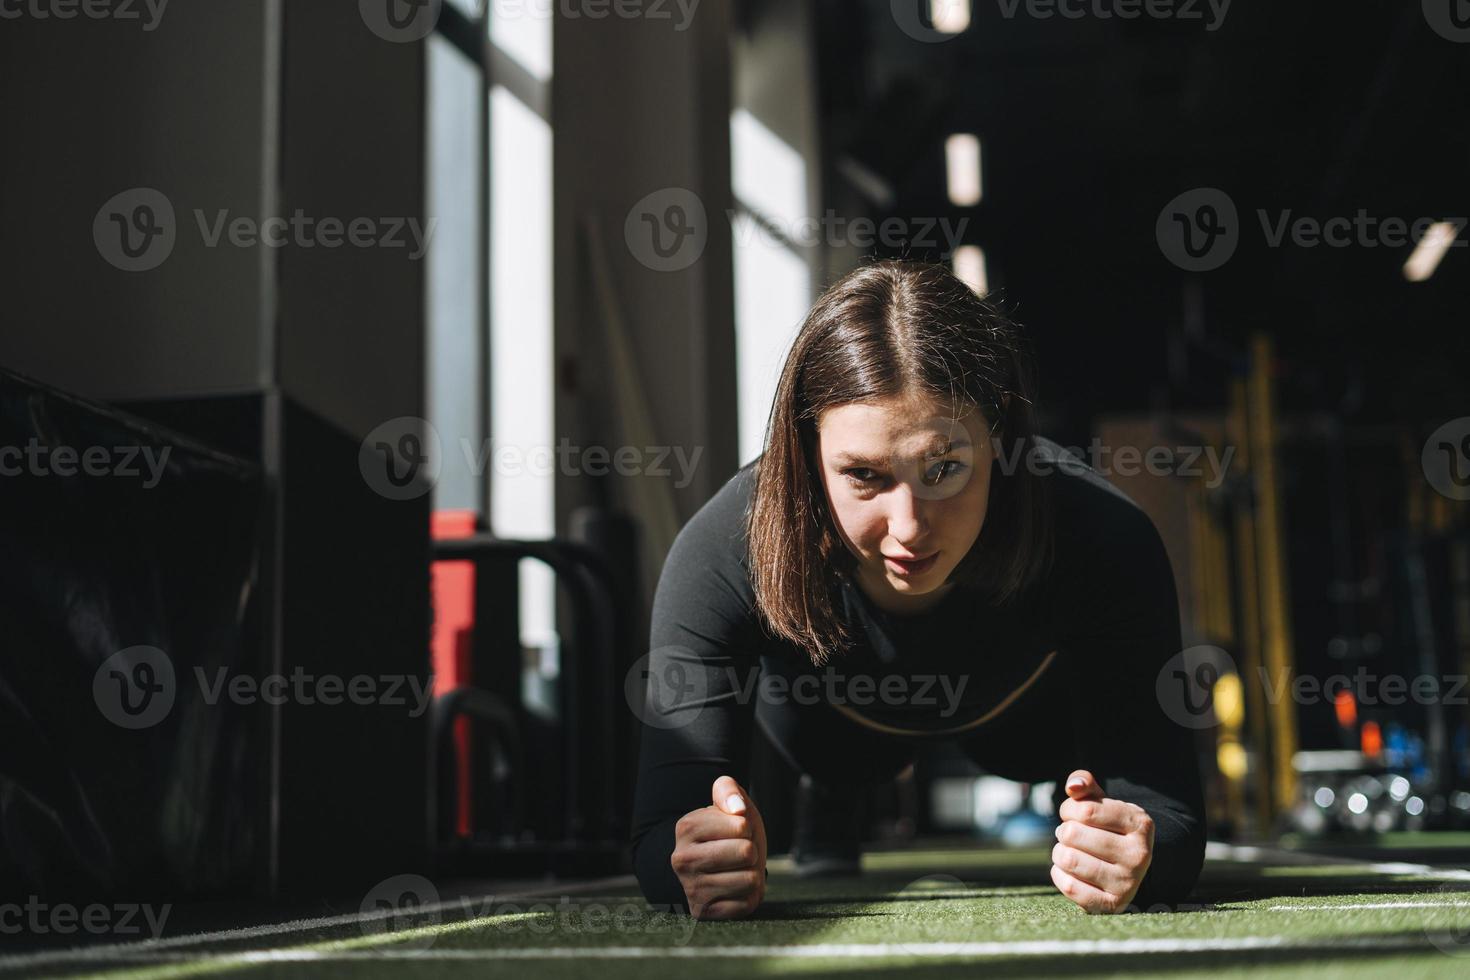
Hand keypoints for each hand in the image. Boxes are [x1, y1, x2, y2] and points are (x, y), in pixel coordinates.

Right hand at [670, 775, 767, 919]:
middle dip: (751, 852)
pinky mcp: (702, 911)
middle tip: (739, 853)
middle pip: (746, 853)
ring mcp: (690, 888)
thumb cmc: (727, 832)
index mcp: (685, 827)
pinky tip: (733, 889)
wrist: (715, 866)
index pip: (741, 826)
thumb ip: (728, 790)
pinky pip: (745, 904)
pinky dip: (748, 896)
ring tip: (736, 871)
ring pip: (749, 881)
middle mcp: (681, 859)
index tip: (735, 832)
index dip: (747, 828)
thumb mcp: (728, 804)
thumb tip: (737, 810)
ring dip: (752, 875)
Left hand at [1050, 769, 1153, 913]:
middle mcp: (1140, 855)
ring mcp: (1128, 883)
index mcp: (1140, 824)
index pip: (1085, 810)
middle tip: (1073, 836)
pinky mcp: (1112, 905)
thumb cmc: (1107, 828)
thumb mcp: (1101, 802)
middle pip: (1073, 834)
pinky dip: (1060, 875)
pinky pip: (1069, 886)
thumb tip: (1073, 786)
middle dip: (1064, 832)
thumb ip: (1085, 783)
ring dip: (1059, 853)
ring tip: (1070, 852)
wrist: (1125, 868)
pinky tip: (1070, 871)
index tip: (1073, 814)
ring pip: (1068, 860)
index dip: (1068, 809)